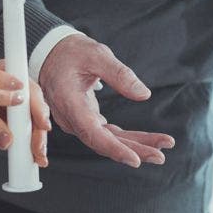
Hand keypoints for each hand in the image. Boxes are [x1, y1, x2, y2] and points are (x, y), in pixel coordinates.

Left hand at [0, 60, 51, 166]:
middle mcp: (13, 88)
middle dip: (39, 130)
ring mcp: (13, 104)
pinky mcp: (9, 119)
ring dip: (36, 140)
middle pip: (35, 109)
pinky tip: (33, 155)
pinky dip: (27, 144)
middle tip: (38, 149)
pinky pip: (23, 131)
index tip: (42, 124)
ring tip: (38, 156)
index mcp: (6, 74)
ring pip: (32, 122)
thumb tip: (6, 140)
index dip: (37, 108)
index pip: (29, 91)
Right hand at [39, 34, 174, 167]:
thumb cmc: (71, 52)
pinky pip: (108, 134)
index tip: (135, 159)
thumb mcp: (96, 55)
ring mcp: (79, 121)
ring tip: (160, 148)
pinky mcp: (87, 120)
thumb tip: (143, 94)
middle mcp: (72, 118)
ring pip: (108, 141)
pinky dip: (128, 139)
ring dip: (135, 146)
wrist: (52, 54)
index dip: (114, 149)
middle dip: (134, 151)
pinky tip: (147, 141)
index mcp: (69, 102)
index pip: (92, 133)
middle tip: (159, 156)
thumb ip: (119, 74)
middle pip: (103, 143)